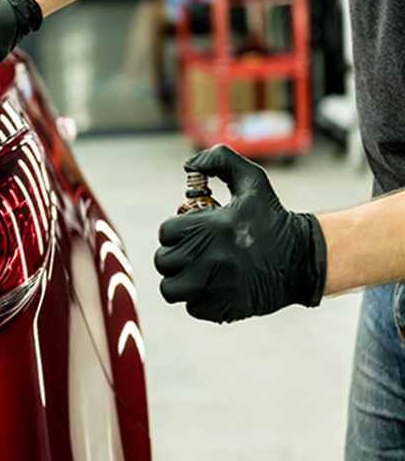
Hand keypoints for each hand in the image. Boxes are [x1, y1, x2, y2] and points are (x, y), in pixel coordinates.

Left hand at [154, 145, 326, 322]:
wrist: (304, 259)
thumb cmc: (272, 218)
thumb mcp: (252, 180)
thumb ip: (219, 160)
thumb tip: (189, 166)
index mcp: (212, 226)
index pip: (166, 232)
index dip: (176, 229)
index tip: (191, 230)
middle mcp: (211, 258)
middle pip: (163, 261)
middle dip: (175, 253)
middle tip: (191, 251)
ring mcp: (217, 286)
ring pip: (171, 288)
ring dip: (179, 279)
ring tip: (195, 270)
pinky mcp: (225, 308)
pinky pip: (192, 307)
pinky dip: (198, 299)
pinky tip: (214, 285)